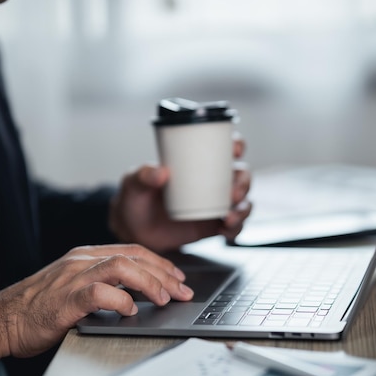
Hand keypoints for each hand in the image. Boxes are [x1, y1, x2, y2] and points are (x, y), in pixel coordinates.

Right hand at [0, 244, 192, 367]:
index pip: (132, 250)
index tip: (177, 276)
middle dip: (164, 273)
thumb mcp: (74, 285)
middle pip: (133, 256)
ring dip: (149, 282)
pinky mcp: (66, 298)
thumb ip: (102, 282)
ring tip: (164, 298)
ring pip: (121, 266)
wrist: (3, 319)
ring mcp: (73, 277)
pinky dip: (121, 300)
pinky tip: (130, 310)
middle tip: (182, 290)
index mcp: (85, 255)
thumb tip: (137, 293)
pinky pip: (100, 292)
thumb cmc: (39, 306)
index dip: (159, 262)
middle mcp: (81, 260)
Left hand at [109, 136, 251, 251]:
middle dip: (243, 182)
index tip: (235, 149)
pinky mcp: (213, 226)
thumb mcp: (134, 182)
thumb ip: (144, 174)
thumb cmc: (134, 198)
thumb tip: (162, 172)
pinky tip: (226, 230)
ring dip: (243, 208)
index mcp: (196, 163)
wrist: (132, 229)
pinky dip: (235, 229)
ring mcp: (214, 204)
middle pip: (240, 175)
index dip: (235, 145)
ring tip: (230, 217)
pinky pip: (233, 226)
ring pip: (241, 201)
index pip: (223, 148)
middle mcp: (211, 181)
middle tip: (232, 193)